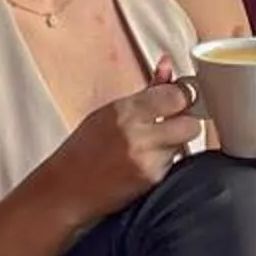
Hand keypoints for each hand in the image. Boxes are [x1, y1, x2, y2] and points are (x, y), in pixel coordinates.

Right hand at [46, 77, 204, 223]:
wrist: (65, 190)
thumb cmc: (83, 150)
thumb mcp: (109, 113)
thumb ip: (147, 91)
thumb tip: (167, 65)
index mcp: (125, 110)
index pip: (177, 96)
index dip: (182, 97)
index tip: (180, 98)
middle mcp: (138, 134)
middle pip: (190, 123)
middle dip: (186, 123)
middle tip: (172, 123)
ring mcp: (147, 160)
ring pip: (184, 145)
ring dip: (174, 144)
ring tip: (150, 146)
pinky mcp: (152, 180)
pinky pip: (173, 164)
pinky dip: (165, 161)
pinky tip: (145, 162)